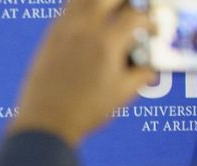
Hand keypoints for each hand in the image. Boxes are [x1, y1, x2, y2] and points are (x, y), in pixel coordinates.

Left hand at [10, 0, 154, 144]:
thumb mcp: (122, 94)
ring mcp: (63, 32)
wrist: (46, 122)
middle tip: (132, 11)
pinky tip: (86, 18)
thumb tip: (149, 68)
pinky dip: (78, 7)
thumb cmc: (83, 111)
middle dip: (126, 1)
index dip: (149, 21)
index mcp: (107, 41)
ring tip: (109, 10)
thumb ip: (141, 74)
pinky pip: (64, 10)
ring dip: (99, 1)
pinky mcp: (48, 39)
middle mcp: (84, 30)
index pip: (135, 15)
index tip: (151, 30)